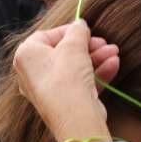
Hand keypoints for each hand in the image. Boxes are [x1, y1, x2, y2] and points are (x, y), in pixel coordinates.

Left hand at [11, 20, 119, 141]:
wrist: (75, 117)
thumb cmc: (67, 77)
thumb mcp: (74, 45)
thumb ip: (77, 31)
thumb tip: (79, 24)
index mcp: (26, 55)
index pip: (46, 36)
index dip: (68, 31)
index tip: (86, 30)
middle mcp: (32, 73)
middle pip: (63, 53)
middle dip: (88, 46)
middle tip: (104, 42)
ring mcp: (48, 90)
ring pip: (74, 68)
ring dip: (96, 58)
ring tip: (114, 52)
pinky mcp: (64, 102)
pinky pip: (79, 83)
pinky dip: (96, 73)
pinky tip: (114, 64)